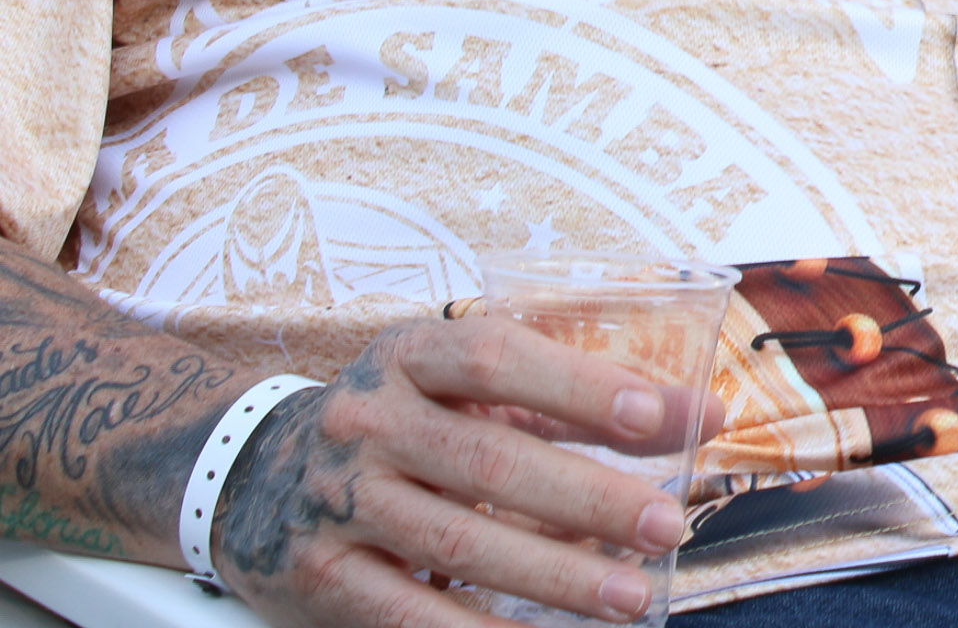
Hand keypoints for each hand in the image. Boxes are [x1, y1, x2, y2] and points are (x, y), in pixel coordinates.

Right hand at [214, 317, 710, 627]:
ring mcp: (338, 500)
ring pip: (458, 543)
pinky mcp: (319, 574)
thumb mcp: (473, 390)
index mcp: (410, 356)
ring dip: (554, 575)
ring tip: (630, 595)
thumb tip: (706, 412)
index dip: (577, 387)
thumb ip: (582, 399)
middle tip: (667, 527)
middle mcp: (366, 421)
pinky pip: (407, 614)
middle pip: (488, 462)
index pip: (495, 359)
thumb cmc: (403, 422)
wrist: (251, 475)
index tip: (656, 418)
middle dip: (589, 500)